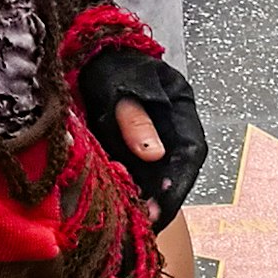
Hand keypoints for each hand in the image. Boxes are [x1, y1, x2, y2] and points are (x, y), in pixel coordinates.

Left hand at [76, 48, 206, 222]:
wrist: (87, 53)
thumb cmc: (105, 65)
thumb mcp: (117, 88)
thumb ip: (134, 119)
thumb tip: (153, 155)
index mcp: (180, 103)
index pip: (190, 151)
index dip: (177, 184)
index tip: (160, 209)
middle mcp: (174, 122)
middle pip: (176, 168)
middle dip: (162, 199)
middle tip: (145, 224)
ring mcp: (156, 133)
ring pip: (158, 173)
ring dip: (147, 198)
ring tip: (132, 220)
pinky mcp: (135, 143)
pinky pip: (139, 171)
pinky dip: (132, 188)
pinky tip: (120, 204)